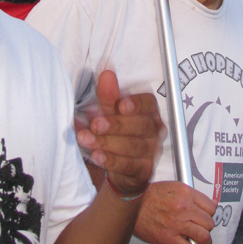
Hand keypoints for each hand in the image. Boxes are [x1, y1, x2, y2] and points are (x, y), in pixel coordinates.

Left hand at [76, 71, 164, 197]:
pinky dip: (112, 160)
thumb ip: (109, 95)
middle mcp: (155, 130)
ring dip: (108, 143)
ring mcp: (152, 151)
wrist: (122, 168)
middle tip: (95, 125)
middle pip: (140, 125)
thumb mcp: (110, 112)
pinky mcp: (144, 169)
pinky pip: (129, 165)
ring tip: (87, 140)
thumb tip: (106, 73)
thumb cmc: (117, 132)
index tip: (121, 105)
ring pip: (133, 146)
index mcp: (149, 111)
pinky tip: (97, 156)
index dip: (136, 104)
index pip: (148, 104)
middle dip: (116, 125)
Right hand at [134, 180, 217, 243]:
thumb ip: (193, 195)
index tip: (207, 216)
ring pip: (204, 236)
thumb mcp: (174, 187)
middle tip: (201, 227)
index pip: (210, 207)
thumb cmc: (151, 195)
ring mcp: (177, 224)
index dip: (210, 213)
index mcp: (186, 194)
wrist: (133, 203)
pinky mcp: (170, 238)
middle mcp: (184, 208)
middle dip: (207, 226)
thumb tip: (212, 203)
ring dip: (206, 241)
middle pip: (209, 222)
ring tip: (202, 241)